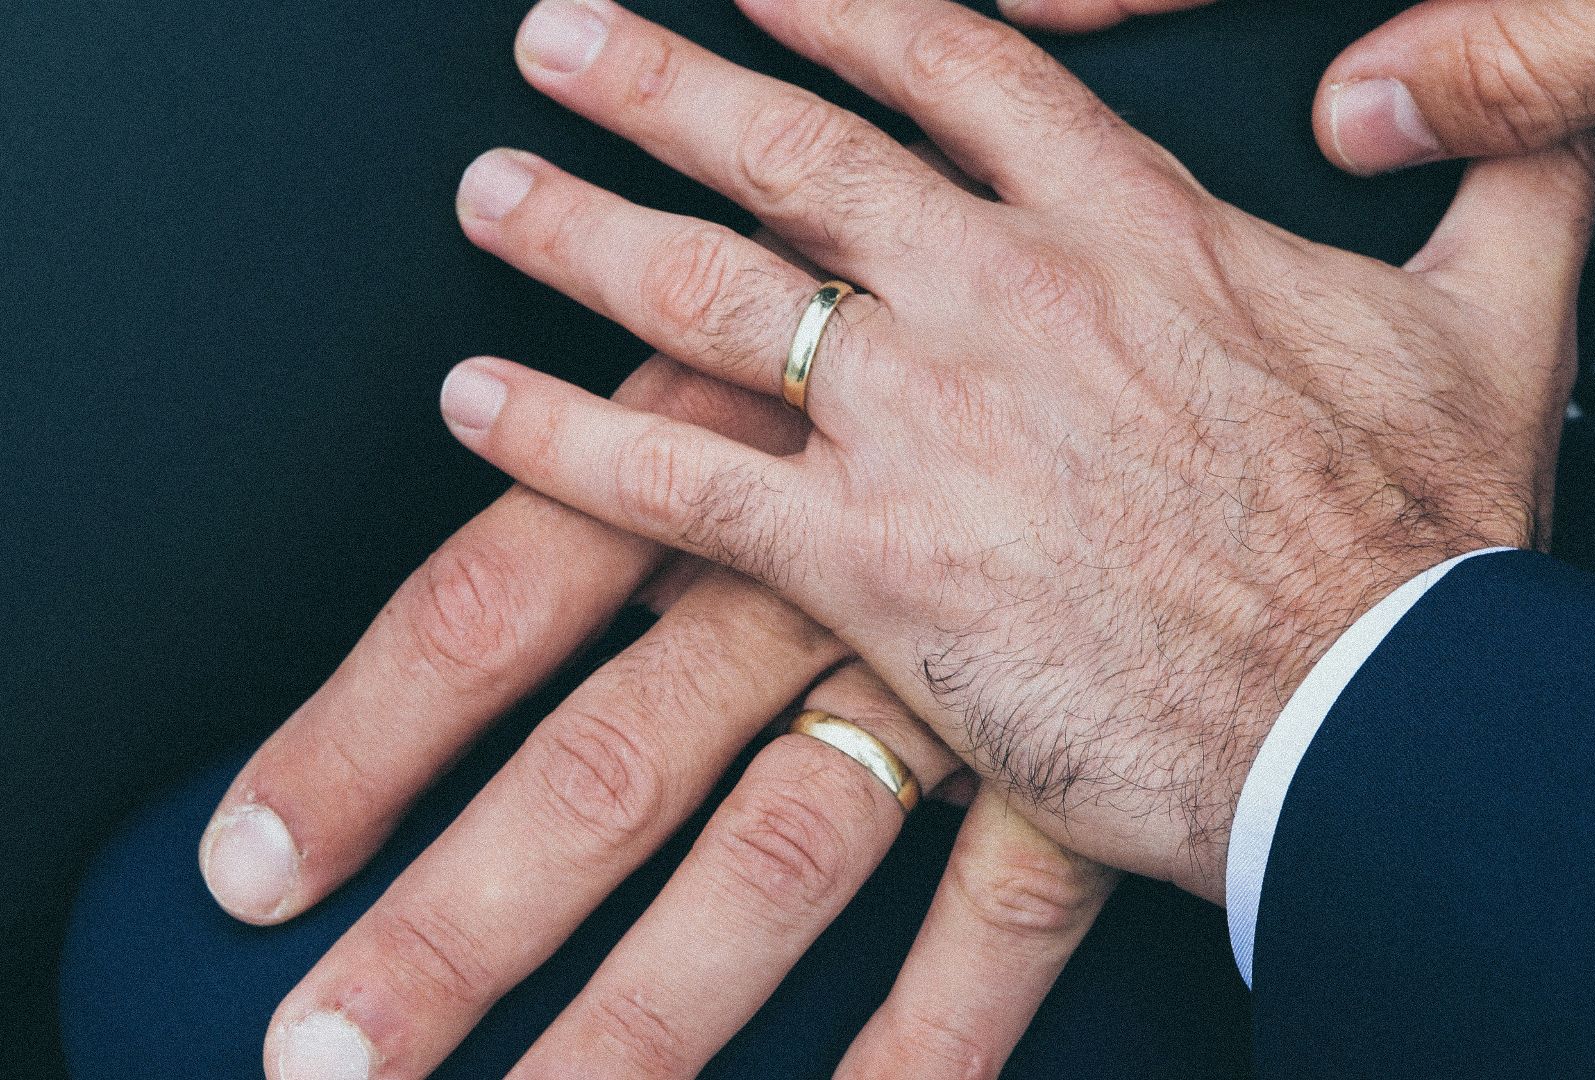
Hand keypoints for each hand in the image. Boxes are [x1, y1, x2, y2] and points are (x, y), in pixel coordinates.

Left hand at [202, 203, 1114, 1079]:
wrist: (1254, 376)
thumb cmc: (1047, 286)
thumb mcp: (861, 261)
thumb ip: (737, 317)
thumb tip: (599, 348)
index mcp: (738, 440)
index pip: (498, 602)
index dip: (361, 738)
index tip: (258, 855)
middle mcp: (818, 573)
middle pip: (602, 771)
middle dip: (458, 925)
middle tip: (328, 1052)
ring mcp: (953, 682)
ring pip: (768, 866)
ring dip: (643, 1015)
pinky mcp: (1076, 753)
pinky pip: (989, 926)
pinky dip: (924, 1038)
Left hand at [434, 0, 1594, 900]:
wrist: (1371, 721)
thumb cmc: (1422, 543)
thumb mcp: (1497, 319)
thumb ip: (1514, 172)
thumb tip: (1550, 90)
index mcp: (1129, 225)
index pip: (948, 66)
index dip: (834, 3)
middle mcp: (1002, 294)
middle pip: (789, 149)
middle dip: (657, 81)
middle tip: (555, 37)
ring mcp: (924, 423)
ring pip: (707, 292)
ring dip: (578, 232)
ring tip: (490, 191)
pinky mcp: (872, 564)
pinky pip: (677, 484)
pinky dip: (564, 438)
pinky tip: (480, 403)